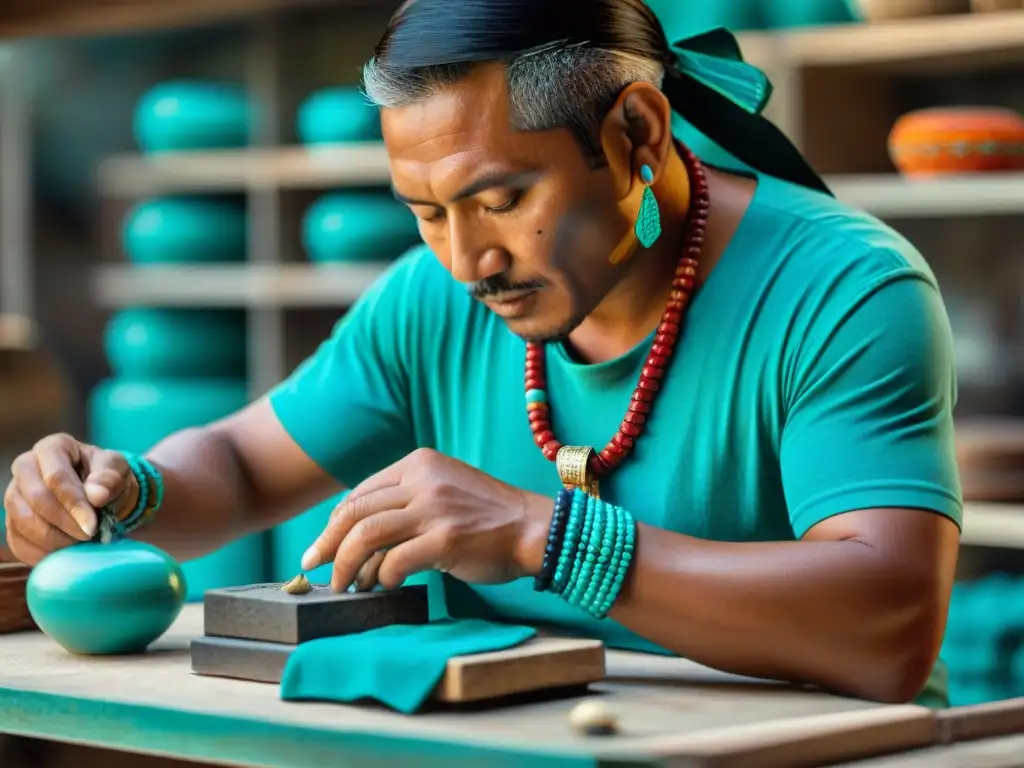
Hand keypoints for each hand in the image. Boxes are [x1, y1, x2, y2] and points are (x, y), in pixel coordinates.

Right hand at [4, 434, 138, 564]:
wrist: (101, 496)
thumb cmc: (107, 478)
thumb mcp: (117, 470)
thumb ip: (109, 478)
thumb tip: (96, 495)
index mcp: (53, 448)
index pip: (56, 477)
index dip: (73, 503)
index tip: (92, 525)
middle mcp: (25, 467)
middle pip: (36, 499)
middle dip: (65, 524)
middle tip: (88, 536)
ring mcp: (14, 495)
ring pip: (23, 522)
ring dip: (54, 540)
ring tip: (80, 544)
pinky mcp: (12, 521)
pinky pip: (18, 542)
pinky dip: (42, 554)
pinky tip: (65, 555)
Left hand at [301, 448, 553, 591]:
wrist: (534, 528)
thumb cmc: (487, 518)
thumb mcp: (442, 492)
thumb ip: (404, 504)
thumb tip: (357, 542)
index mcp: (419, 463)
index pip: (360, 493)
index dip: (335, 522)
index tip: (324, 546)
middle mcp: (423, 479)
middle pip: (355, 512)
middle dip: (328, 543)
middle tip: (314, 566)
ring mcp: (434, 507)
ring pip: (366, 535)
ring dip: (346, 564)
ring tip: (342, 584)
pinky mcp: (445, 537)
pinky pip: (395, 560)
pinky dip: (383, 577)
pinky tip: (385, 586)